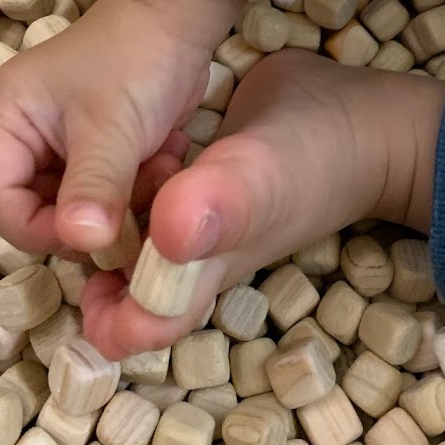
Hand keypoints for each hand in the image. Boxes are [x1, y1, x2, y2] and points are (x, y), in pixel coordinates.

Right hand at [0, 0, 244, 258]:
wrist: (181, 17)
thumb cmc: (137, 59)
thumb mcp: (112, 127)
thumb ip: (93, 188)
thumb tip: (83, 242)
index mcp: (6, 118)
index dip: (37, 230)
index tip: (91, 234)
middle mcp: (23, 131)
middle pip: (34, 207)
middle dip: (86, 218)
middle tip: (133, 210)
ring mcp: (59, 140)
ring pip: (74, 205)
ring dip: (118, 205)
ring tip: (157, 174)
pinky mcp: (95, 146)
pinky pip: (103, 192)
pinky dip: (133, 191)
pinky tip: (164, 163)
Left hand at [80, 48, 444, 357]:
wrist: (362, 119)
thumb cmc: (314, 156)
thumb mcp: (262, 175)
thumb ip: (221, 204)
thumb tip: (168, 235)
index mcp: (196, 276)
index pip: (132, 326)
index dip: (96, 311)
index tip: (82, 255)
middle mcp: (190, 259)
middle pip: (121, 284)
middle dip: (90, 249)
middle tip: (89, 194)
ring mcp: (196, 222)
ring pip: (129, 240)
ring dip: (107, 212)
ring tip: (104, 163)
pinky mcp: (200, 184)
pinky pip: (148, 197)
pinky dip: (128, 179)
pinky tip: (125, 146)